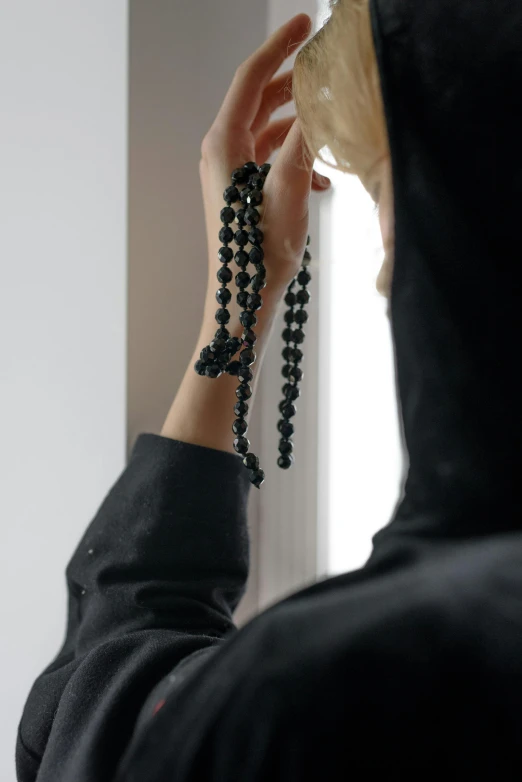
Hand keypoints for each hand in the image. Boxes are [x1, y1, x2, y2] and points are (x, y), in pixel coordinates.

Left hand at [199, 13, 330, 316]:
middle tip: (326, 70)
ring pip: (267, 129)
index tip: (305, 22)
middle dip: (294, 84)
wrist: (245, 298)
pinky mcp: (241, 190)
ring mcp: (229, 171)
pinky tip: (323, 178)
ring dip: (300, 125)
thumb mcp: (288, 188)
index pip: (251, 78)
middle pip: (259, 99)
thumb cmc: (260, 251)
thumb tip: (319, 103)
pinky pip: (270, 156)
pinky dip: (295, 155)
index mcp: (223, 143)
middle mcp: (220, 151)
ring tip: (332, 129)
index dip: (280, 46)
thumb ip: (304, 140)